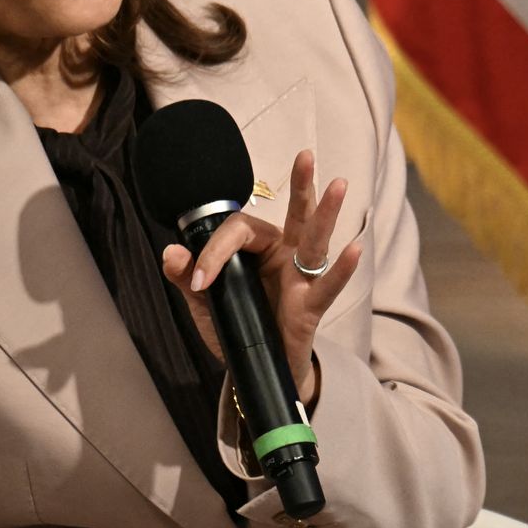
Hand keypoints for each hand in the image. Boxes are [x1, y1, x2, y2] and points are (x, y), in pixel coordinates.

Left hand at [161, 150, 361, 404]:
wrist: (255, 372)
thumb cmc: (238, 329)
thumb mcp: (205, 304)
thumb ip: (187, 277)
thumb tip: (172, 253)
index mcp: (258, 250)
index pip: (237, 232)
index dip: (214, 252)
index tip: (197, 280)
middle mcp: (284, 256)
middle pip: (295, 215)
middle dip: (300, 185)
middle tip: (305, 156)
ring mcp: (301, 278)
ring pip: (316, 240)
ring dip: (326, 213)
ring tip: (339, 184)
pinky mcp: (311, 306)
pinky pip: (328, 284)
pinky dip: (342, 269)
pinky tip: (355, 248)